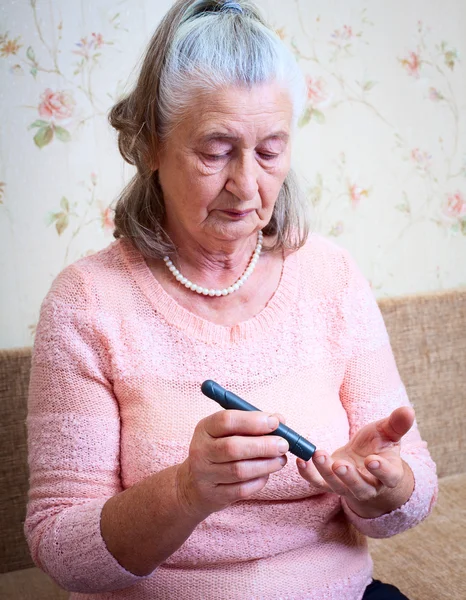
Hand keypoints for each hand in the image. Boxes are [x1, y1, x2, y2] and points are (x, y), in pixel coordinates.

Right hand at [176, 411, 288, 518]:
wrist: (194, 483)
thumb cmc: (219, 449)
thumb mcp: (227, 431)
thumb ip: (252, 422)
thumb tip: (280, 419)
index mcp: (204, 428)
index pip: (226, 420)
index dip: (253, 421)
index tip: (275, 422)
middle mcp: (201, 451)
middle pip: (233, 448)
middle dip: (263, 446)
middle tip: (284, 444)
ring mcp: (206, 475)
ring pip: (240, 471)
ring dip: (266, 464)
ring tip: (280, 459)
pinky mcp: (215, 495)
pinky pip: (242, 489)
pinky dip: (259, 480)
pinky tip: (267, 473)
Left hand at [297, 407, 415, 517]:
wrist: (365, 461)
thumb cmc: (379, 446)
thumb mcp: (389, 433)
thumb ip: (397, 424)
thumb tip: (408, 409)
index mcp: (389, 474)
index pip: (389, 476)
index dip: (381, 470)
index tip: (372, 460)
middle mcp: (369, 485)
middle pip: (360, 487)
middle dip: (349, 477)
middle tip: (339, 465)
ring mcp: (347, 487)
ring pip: (337, 486)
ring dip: (325, 472)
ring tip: (317, 454)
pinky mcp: (330, 483)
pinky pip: (318, 483)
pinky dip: (308, 474)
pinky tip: (300, 460)